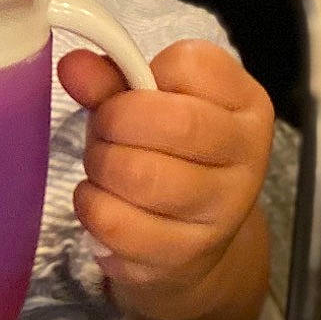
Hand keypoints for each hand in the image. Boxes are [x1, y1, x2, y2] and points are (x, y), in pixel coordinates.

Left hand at [58, 40, 272, 319]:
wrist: (190, 239)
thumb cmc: (167, 155)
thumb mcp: (146, 107)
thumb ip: (110, 81)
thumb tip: (73, 65)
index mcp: (246, 104)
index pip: (189, 65)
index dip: (139, 75)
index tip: (128, 94)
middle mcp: (248, 156)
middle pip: (171, 123)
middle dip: (113, 124)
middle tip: (104, 133)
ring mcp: (223, 210)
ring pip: (142, 176)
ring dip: (100, 168)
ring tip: (102, 169)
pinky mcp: (187, 254)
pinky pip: (118, 224)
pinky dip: (92, 208)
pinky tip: (102, 203)